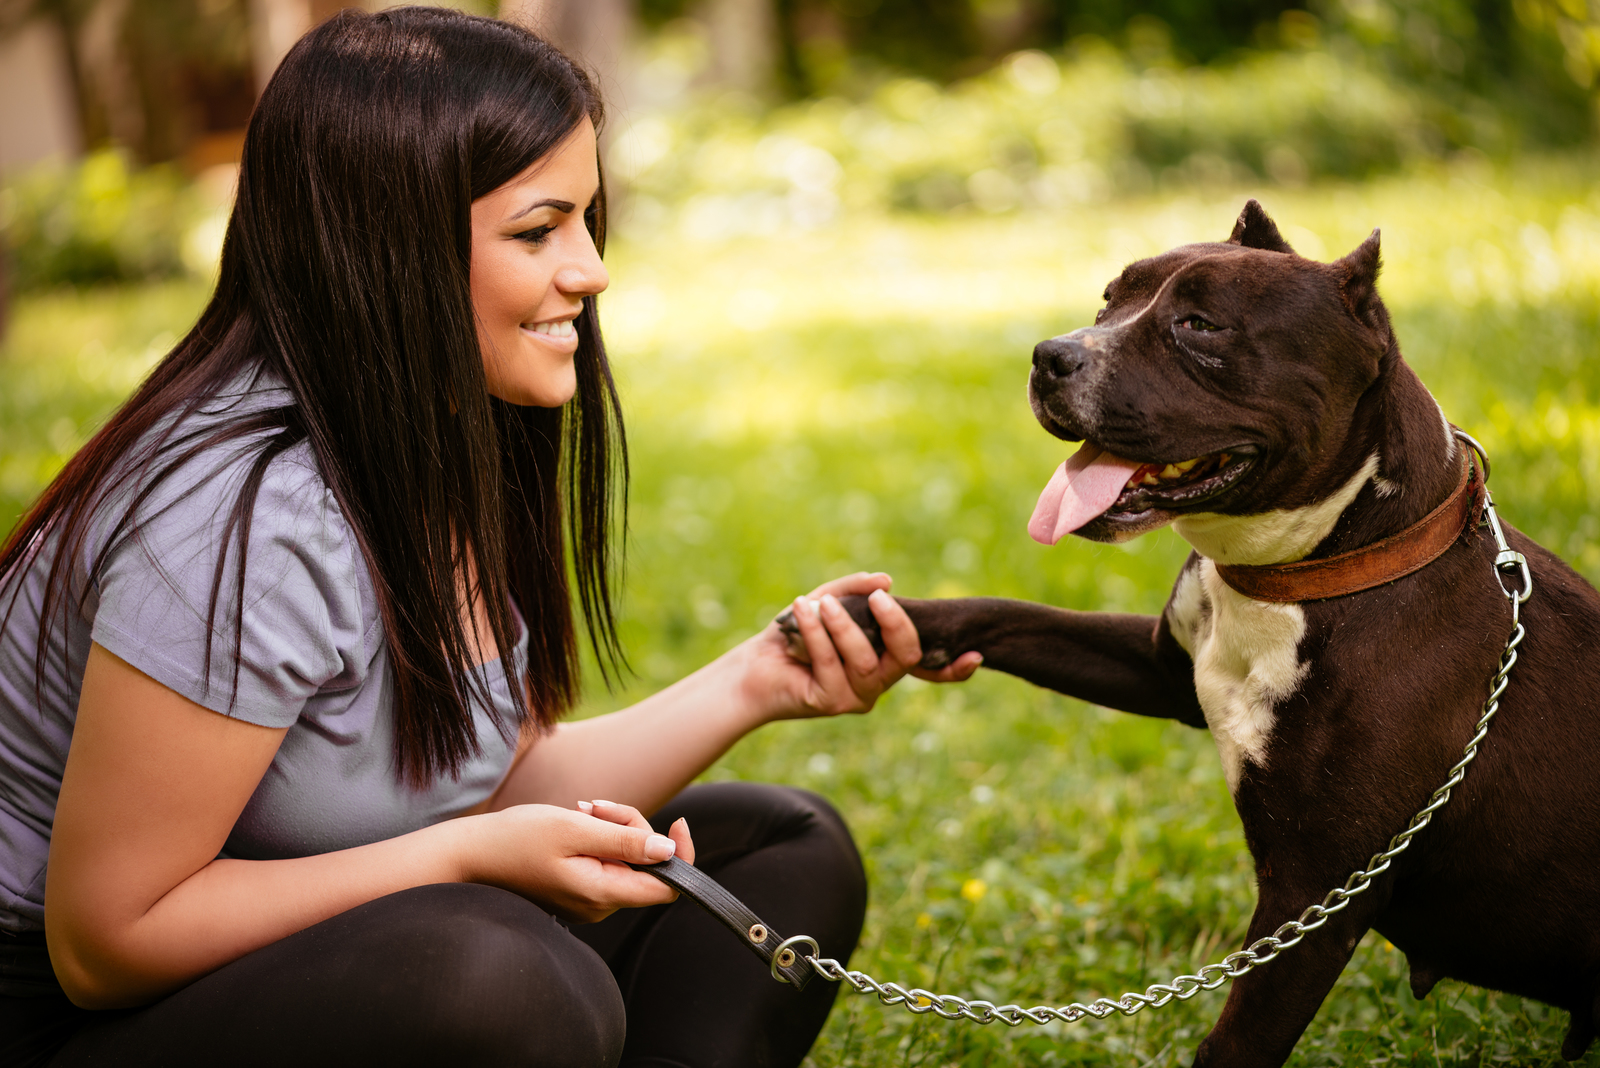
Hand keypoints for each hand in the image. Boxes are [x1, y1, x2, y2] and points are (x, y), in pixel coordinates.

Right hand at [464, 799, 695, 923]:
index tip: (677, 822)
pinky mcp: (577, 889)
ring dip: (611, 827)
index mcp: (602, 894)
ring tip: (580, 812)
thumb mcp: (575, 829)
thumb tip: (668, 852)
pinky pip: (606, 860)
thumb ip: (624, 840)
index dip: (681, 856)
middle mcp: (599, 905)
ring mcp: (588, 899)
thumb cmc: (517, 839)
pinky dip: (597, 837)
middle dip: (630, 826)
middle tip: (595, 806)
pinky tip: (574, 824)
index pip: (667, 888)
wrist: (472, 854)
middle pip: (646, 864)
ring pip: (625, 857)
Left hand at [730, 572, 979, 722]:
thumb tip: (887, 581)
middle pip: (906, 656)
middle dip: (896, 623)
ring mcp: (856, 697)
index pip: (926, 665)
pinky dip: (816, 632)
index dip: (954, 668)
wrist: (751, 668)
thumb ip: (855, 590)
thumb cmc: (792, 634)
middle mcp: (877, 682)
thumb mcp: (827, 601)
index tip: (976, 655)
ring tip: (820, 603)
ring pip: (864, 661)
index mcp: (883, 658)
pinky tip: (802, 610)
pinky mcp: (830, 703)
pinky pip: (830, 664)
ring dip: (843, 626)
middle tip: (878, 597)